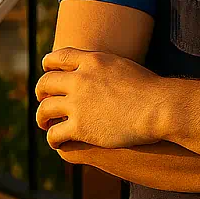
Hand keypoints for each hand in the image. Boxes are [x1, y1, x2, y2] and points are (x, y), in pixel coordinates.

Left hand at [35, 47, 164, 150]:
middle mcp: (81, 79)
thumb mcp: (123, 66)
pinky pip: (56, 133)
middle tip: (42, 99)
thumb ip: (105, 67)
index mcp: (92, 61)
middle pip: (47, 82)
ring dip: (42, 117)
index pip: (59, 57)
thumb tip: (98, 68)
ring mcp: (78, 103)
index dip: (49, 64)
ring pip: (46, 109)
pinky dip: (52, 138)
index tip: (46, 71)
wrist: (158, 107)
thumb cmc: (150, 90)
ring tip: (44, 123)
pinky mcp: (81, 127)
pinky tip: (56, 141)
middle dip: (41, 91)